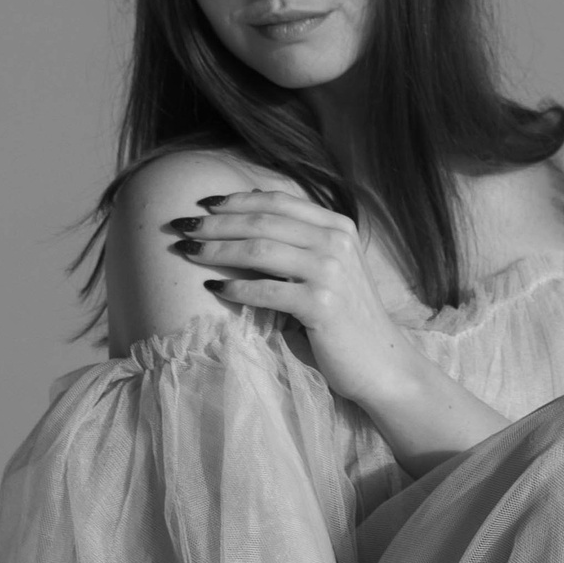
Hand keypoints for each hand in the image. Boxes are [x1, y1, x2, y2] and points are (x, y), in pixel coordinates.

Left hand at [166, 187, 415, 409]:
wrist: (382, 363)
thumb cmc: (348, 317)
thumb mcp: (330, 268)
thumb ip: (300, 242)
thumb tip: (246, 216)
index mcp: (337, 227)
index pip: (278, 201)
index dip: (236, 199)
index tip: (204, 204)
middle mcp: (336, 243)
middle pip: (262, 221)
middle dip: (215, 223)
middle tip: (181, 227)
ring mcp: (331, 273)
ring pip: (258, 251)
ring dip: (216, 250)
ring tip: (188, 252)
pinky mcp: (322, 305)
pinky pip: (265, 291)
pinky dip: (234, 289)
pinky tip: (212, 289)